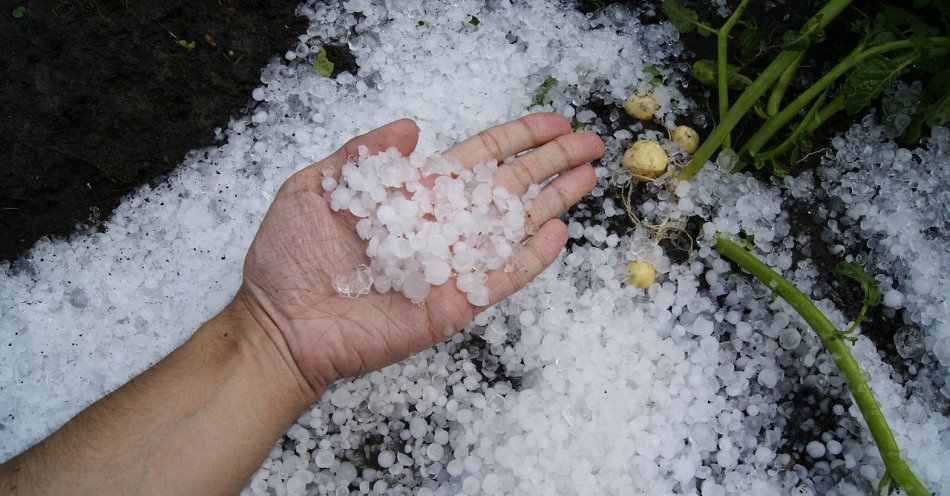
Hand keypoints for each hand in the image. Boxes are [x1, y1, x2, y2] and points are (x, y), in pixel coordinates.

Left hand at [236, 113, 603, 396]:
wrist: (280, 324)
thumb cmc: (289, 258)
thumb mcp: (315, 188)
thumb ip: (363, 154)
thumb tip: (412, 123)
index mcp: (414, 194)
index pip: (479, 159)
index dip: (517, 138)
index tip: (553, 122)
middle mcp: (441, 226)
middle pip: (509, 187)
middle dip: (551, 163)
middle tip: (592, 142)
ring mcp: (451, 266)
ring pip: (513, 227)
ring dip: (553, 201)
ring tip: (589, 177)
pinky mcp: (453, 303)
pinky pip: (500, 278)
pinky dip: (530, 258)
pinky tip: (558, 233)